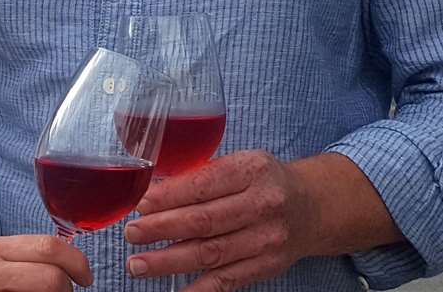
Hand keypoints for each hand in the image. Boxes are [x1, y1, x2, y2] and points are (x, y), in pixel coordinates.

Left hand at [122, 151, 314, 291]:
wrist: (311, 207)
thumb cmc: (264, 181)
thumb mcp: (240, 163)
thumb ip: (202, 173)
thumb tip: (152, 190)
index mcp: (251, 170)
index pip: (203, 185)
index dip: (168, 197)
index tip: (140, 204)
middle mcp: (262, 205)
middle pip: (204, 221)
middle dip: (162, 228)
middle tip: (132, 233)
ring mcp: (266, 239)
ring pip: (211, 254)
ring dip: (169, 261)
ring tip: (139, 264)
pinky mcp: (266, 266)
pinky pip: (227, 280)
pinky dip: (200, 289)